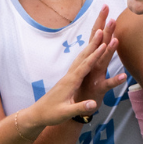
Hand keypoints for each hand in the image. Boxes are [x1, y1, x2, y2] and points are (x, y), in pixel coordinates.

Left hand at [23, 9, 124, 130]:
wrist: (38, 114)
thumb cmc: (51, 114)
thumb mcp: (66, 113)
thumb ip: (80, 107)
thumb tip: (93, 105)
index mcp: (71, 82)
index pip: (85, 66)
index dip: (95, 55)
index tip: (104, 44)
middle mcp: (69, 76)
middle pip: (83, 57)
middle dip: (94, 44)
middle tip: (103, 29)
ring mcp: (68, 77)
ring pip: (81, 58)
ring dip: (90, 46)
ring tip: (99, 34)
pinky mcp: (68, 79)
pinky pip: (79, 63)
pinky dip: (87, 55)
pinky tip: (90, 51)